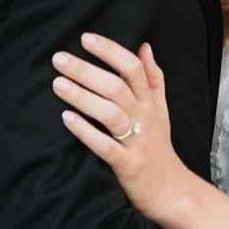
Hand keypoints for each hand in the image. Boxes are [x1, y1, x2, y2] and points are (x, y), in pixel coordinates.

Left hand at [52, 34, 190, 221]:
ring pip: (111, 114)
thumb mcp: (161, 110)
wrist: (171, 190)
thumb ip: (153, 78)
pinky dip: (86, 132)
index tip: (86, 38)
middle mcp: (144, 118)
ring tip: (58, 84)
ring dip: (83, 97)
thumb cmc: (159, 147)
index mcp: (149, 102)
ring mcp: (136, 142)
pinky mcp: (127, 165)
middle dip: (87, 70)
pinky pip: (105, 146)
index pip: (133, 68)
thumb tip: (145, 47)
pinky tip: (67, 119)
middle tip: (59, 59)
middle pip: (117, 87)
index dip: (110, 51)